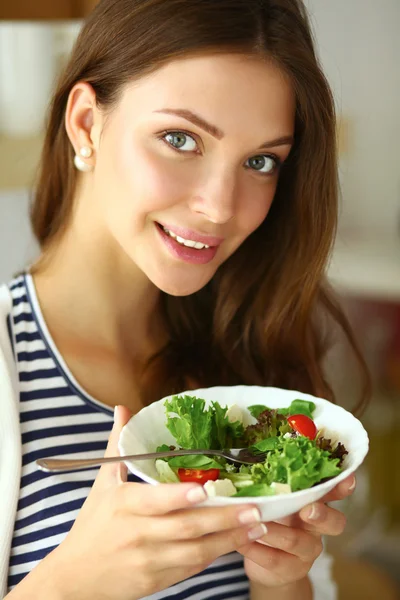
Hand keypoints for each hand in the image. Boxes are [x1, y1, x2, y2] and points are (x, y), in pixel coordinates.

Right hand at [8, 406, 267, 599]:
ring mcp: (149, 561)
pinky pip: (191, 567)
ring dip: (228, 539)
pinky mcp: (157, 581)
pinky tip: (236, 541)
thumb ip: (118, 446)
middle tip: (254, 508)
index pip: (154, 501)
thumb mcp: (103, 483)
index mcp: (123, 506)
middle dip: (223, 519)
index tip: (206, 490)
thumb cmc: (93, 525)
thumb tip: (123, 409)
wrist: (76, 578)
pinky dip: (214, 554)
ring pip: (195, 552)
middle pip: (185, 528)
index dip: (179, 497)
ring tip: (257, 526)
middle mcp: (137, 534)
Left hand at [237, 475, 355, 588]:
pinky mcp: (291, 570)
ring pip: (297, 542)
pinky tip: (241, 542)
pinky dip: (256, 549)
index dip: (342, 486)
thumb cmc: (273, 519)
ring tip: (256, 524)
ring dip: (275, 532)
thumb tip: (256, 457)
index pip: (335, 492)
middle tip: (306, 510)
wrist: (267, 564)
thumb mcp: (276, 498)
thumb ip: (274, 483)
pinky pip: (275, 560)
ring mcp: (307, 551)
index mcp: (315, 503)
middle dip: (321, 515)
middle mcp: (317, 527)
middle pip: (333, 522)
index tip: (346, 479)